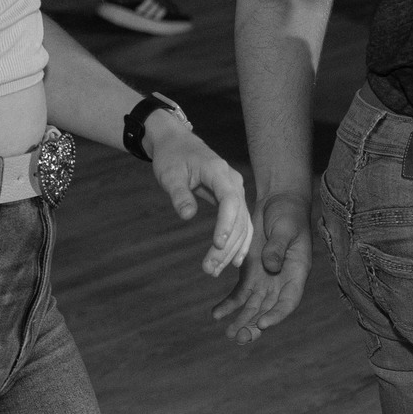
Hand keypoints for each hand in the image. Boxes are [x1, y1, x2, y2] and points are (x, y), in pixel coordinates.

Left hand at [143, 113, 253, 278]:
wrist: (177, 143)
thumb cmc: (172, 157)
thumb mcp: (170, 174)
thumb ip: (180, 194)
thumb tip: (188, 215)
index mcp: (219, 172)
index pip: (230, 201)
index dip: (226, 224)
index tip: (217, 245)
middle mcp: (233, 182)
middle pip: (239, 217)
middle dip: (226, 245)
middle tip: (210, 269)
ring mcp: (235, 191)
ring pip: (242, 224)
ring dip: (232, 249)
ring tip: (214, 271)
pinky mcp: (232, 199)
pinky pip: (241, 223)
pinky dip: (238, 243)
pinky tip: (233, 262)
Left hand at [214, 190, 313, 342]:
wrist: (278, 202)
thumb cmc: (288, 214)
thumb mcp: (285, 228)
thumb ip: (279, 247)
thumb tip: (272, 266)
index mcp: (296, 273)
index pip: (288, 301)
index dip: (277, 315)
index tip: (262, 323)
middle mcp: (281, 282)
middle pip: (268, 310)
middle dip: (255, 325)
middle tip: (240, 337)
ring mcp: (265, 279)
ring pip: (253, 307)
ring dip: (241, 321)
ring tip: (228, 334)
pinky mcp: (250, 273)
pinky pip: (239, 294)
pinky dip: (228, 305)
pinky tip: (216, 315)